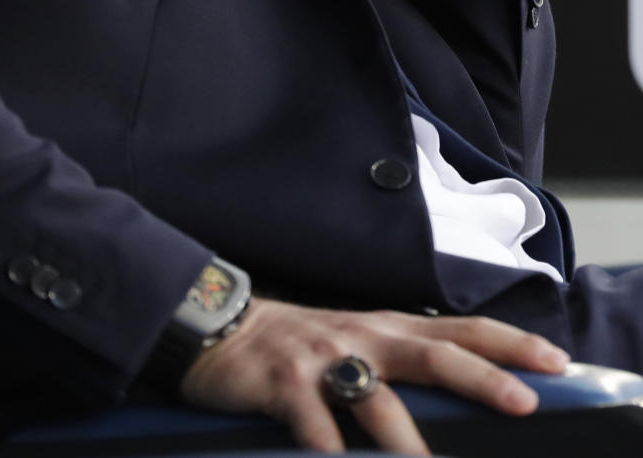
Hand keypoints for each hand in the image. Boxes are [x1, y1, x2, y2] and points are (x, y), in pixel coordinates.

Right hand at [180, 297, 569, 454]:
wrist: (220, 328)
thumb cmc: (299, 346)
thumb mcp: (355, 341)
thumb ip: (401, 360)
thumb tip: (461, 386)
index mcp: (385, 329)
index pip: (458, 331)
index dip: (507, 343)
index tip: (554, 362)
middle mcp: (362, 338)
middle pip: (432, 354)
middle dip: (480, 377)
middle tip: (523, 402)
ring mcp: (323, 359)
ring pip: (375, 397)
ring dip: (405, 439)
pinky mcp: (284, 383)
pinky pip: (313, 422)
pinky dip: (329, 448)